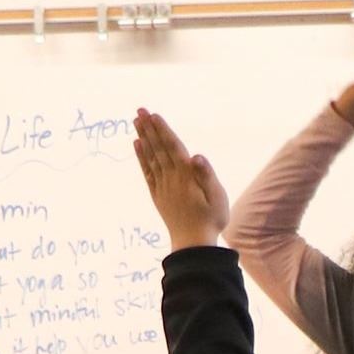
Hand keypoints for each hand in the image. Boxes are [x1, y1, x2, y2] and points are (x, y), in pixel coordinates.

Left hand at [132, 110, 229, 249]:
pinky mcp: (158, 195)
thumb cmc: (211, 220)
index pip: (173, 147)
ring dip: (144, 137)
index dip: (163, 130)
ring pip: (151, 156)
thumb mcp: (218, 197)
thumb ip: (207, 175)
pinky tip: (137, 145)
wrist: (194, 243)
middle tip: (139, 110)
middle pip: (159, 148)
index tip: (153, 115)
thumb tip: (196, 155)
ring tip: (136, 121)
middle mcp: (172, 177)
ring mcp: (163, 186)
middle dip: (150, 128)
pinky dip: (141, 157)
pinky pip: (147, 171)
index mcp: (186, 175)